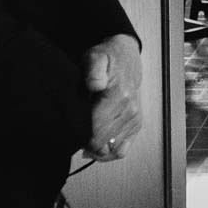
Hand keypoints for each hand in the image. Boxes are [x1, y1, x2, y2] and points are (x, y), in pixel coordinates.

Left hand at [82, 34, 141, 161]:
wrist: (126, 56)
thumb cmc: (107, 58)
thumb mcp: (95, 57)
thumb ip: (93, 70)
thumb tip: (94, 84)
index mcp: (120, 96)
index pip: (96, 131)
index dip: (80, 136)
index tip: (71, 131)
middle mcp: (130, 110)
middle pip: (103, 143)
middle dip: (86, 143)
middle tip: (74, 134)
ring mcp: (134, 119)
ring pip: (112, 149)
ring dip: (96, 148)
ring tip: (84, 140)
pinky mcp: (136, 124)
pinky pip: (122, 149)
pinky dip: (109, 150)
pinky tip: (98, 146)